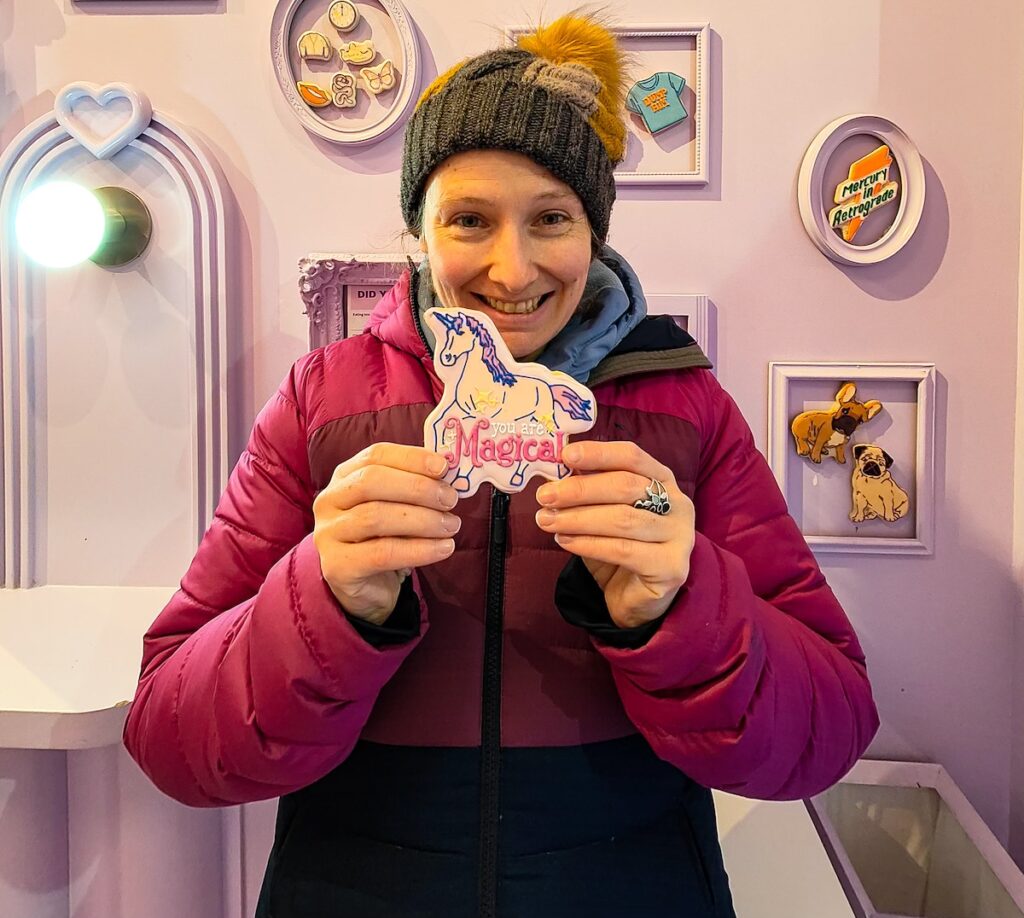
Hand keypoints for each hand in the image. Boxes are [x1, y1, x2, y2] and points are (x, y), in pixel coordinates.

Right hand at [313, 444, 459, 624]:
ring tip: (451, 526)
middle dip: (418, 488)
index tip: (444, 467)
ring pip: (376, 517)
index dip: (411, 458)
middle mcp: (329, 501)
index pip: (375, 456)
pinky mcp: (337, 566)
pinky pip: (382, 553)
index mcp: (344, 477)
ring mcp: (328, 534)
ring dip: (423, 519)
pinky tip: (444, 548)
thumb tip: (448, 474)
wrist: (367, 589)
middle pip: (371, 481)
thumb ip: (415, 487)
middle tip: (451, 500)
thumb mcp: (398, 507)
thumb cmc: (385, 538)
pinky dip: (419, 550)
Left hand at [535, 441, 694, 629]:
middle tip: (546, 496)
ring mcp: (679, 536)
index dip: (599, 453)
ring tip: (548, 521)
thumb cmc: (619, 546)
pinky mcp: (671, 567)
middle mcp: (677, 504)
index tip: (566, 455)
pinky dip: (588, 544)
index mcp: (662, 480)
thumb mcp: (602, 512)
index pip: (632, 456)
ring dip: (578, 518)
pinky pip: (623, 550)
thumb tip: (554, 473)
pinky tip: (565, 541)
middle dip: (580, 489)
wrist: (636, 597)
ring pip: (622, 519)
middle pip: (625, 486)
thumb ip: (588, 491)